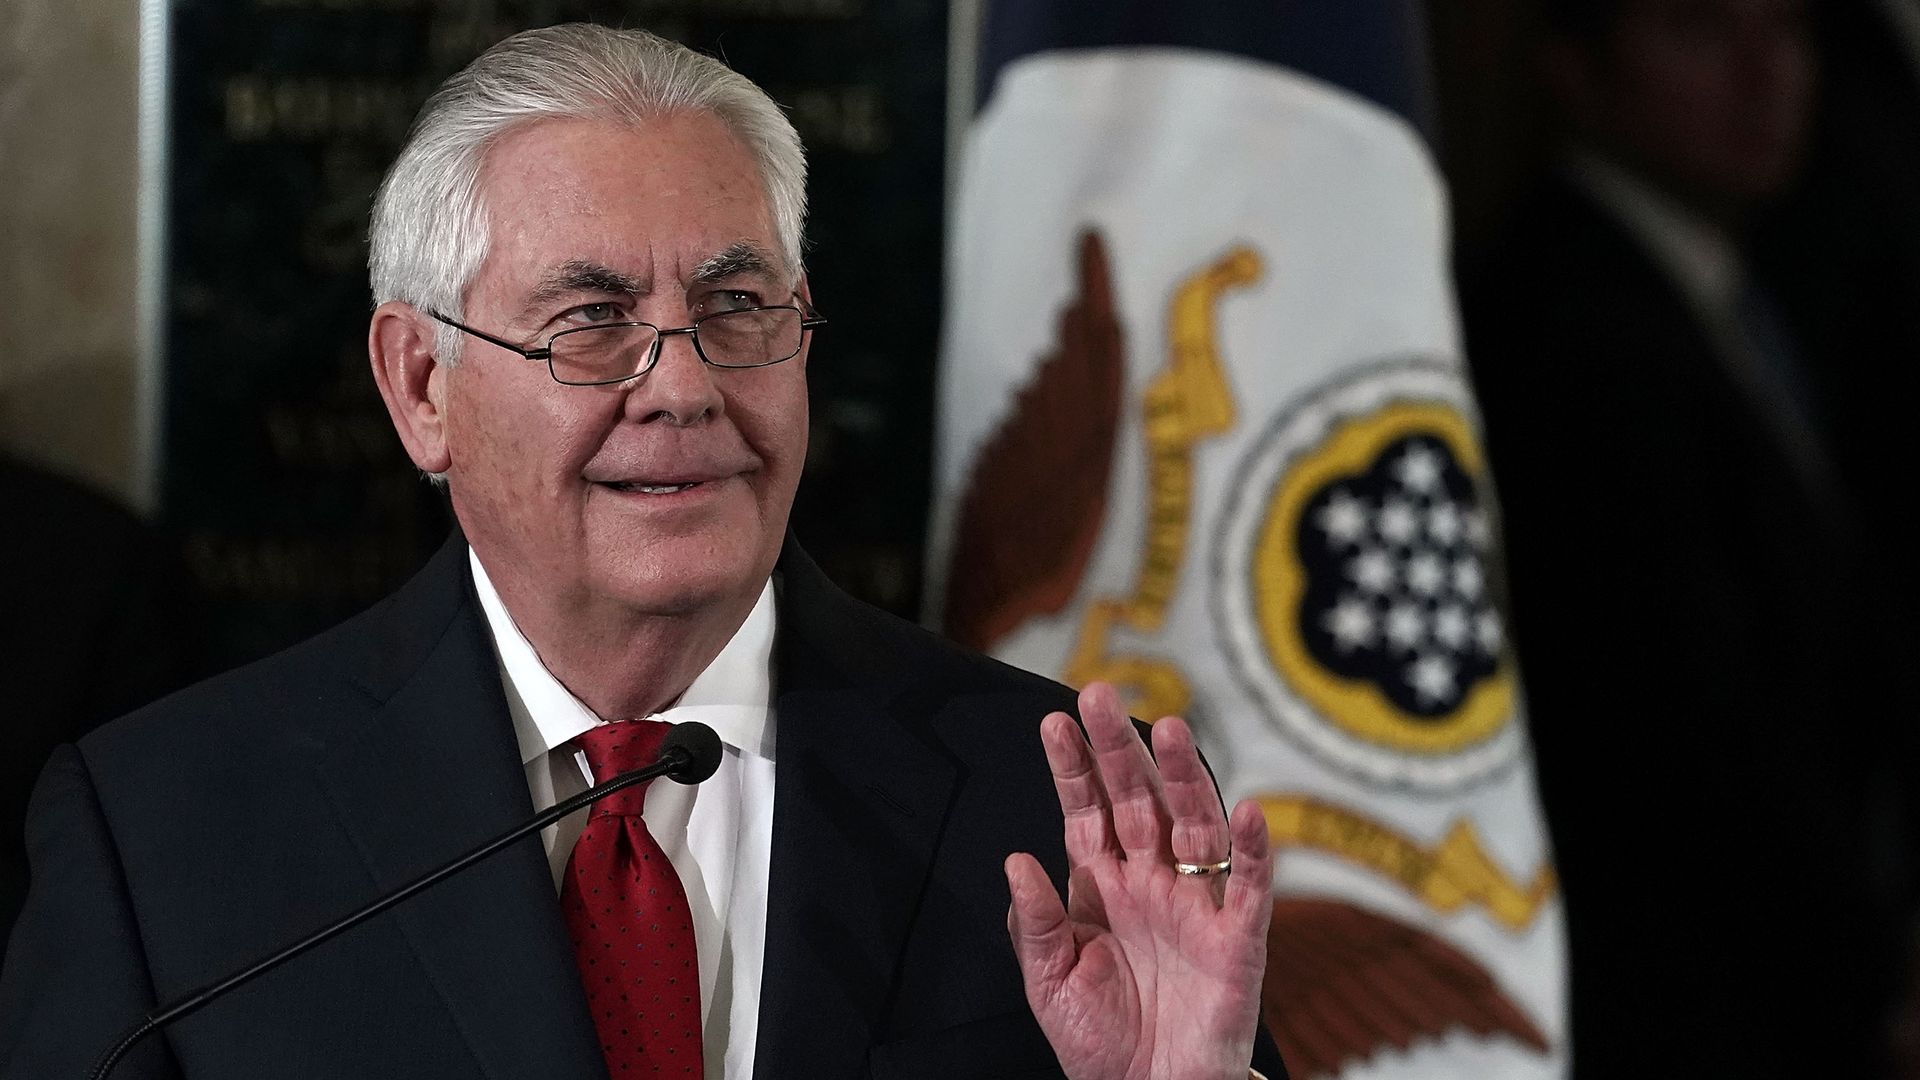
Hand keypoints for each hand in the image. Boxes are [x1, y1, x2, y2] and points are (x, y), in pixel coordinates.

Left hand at [1006, 682, 1272, 1079]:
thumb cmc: (1100, 1042)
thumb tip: (1016, 860)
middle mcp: (1150, 882)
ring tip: (1171, 729)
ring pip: (1194, 826)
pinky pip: (1252, 888)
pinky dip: (1256, 849)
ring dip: (1184, 777)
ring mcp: (1195, 906)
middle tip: (1101, 696)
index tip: (1054, 723)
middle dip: (1120, 750)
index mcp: (1102, 887)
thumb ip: (1037, 924)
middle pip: (1137, 801)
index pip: (1086, 812)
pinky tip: (1250, 811)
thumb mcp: (1049, 984)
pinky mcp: (1237, 942)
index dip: (1073, 769)